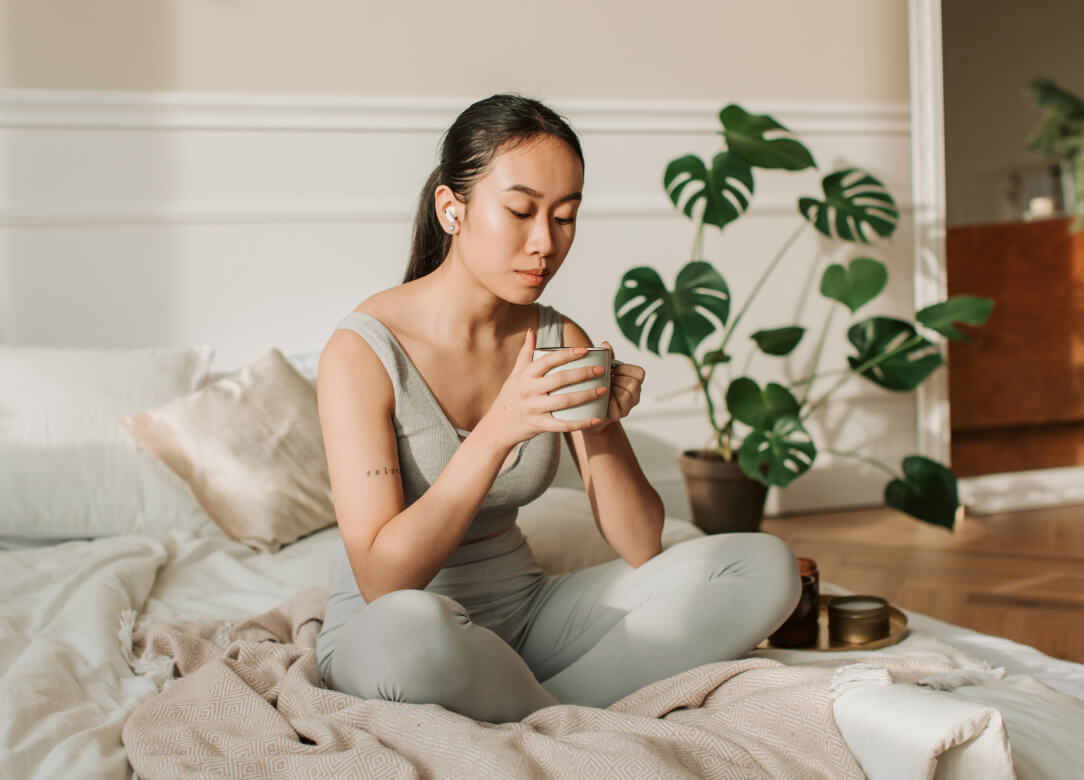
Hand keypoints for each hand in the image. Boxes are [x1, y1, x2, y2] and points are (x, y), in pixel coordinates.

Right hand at [480, 328, 608, 449]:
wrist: (497, 426)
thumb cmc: (510, 396)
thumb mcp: (515, 374)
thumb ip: (525, 353)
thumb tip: (531, 331)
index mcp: (525, 375)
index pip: (548, 360)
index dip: (567, 354)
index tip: (585, 350)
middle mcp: (528, 390)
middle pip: (560, 379)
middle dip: (583, 373)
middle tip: (601, 370)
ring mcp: (533, 408)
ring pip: (564, 401)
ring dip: (586, 395)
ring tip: (603, 390)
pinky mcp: (538, 425)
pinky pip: (563, 425)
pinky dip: (581, 423)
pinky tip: (597, 419)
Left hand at [592, 340, 644, 432]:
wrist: (585, 413)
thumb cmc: (596, 389)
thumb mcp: (602, 372)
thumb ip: (606, 359)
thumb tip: (605, 344)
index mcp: (632, 382)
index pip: (639, 372)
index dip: (625, 369)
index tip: (612, 370)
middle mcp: (634, 396)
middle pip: (634, 383)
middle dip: (617, 379)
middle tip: (605, 380)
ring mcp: (627, 407)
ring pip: (627, 395)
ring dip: (613, 389)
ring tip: (601, 389)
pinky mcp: (617, 416)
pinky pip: (616, 406)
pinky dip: (607, 400)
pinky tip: (599, 399)